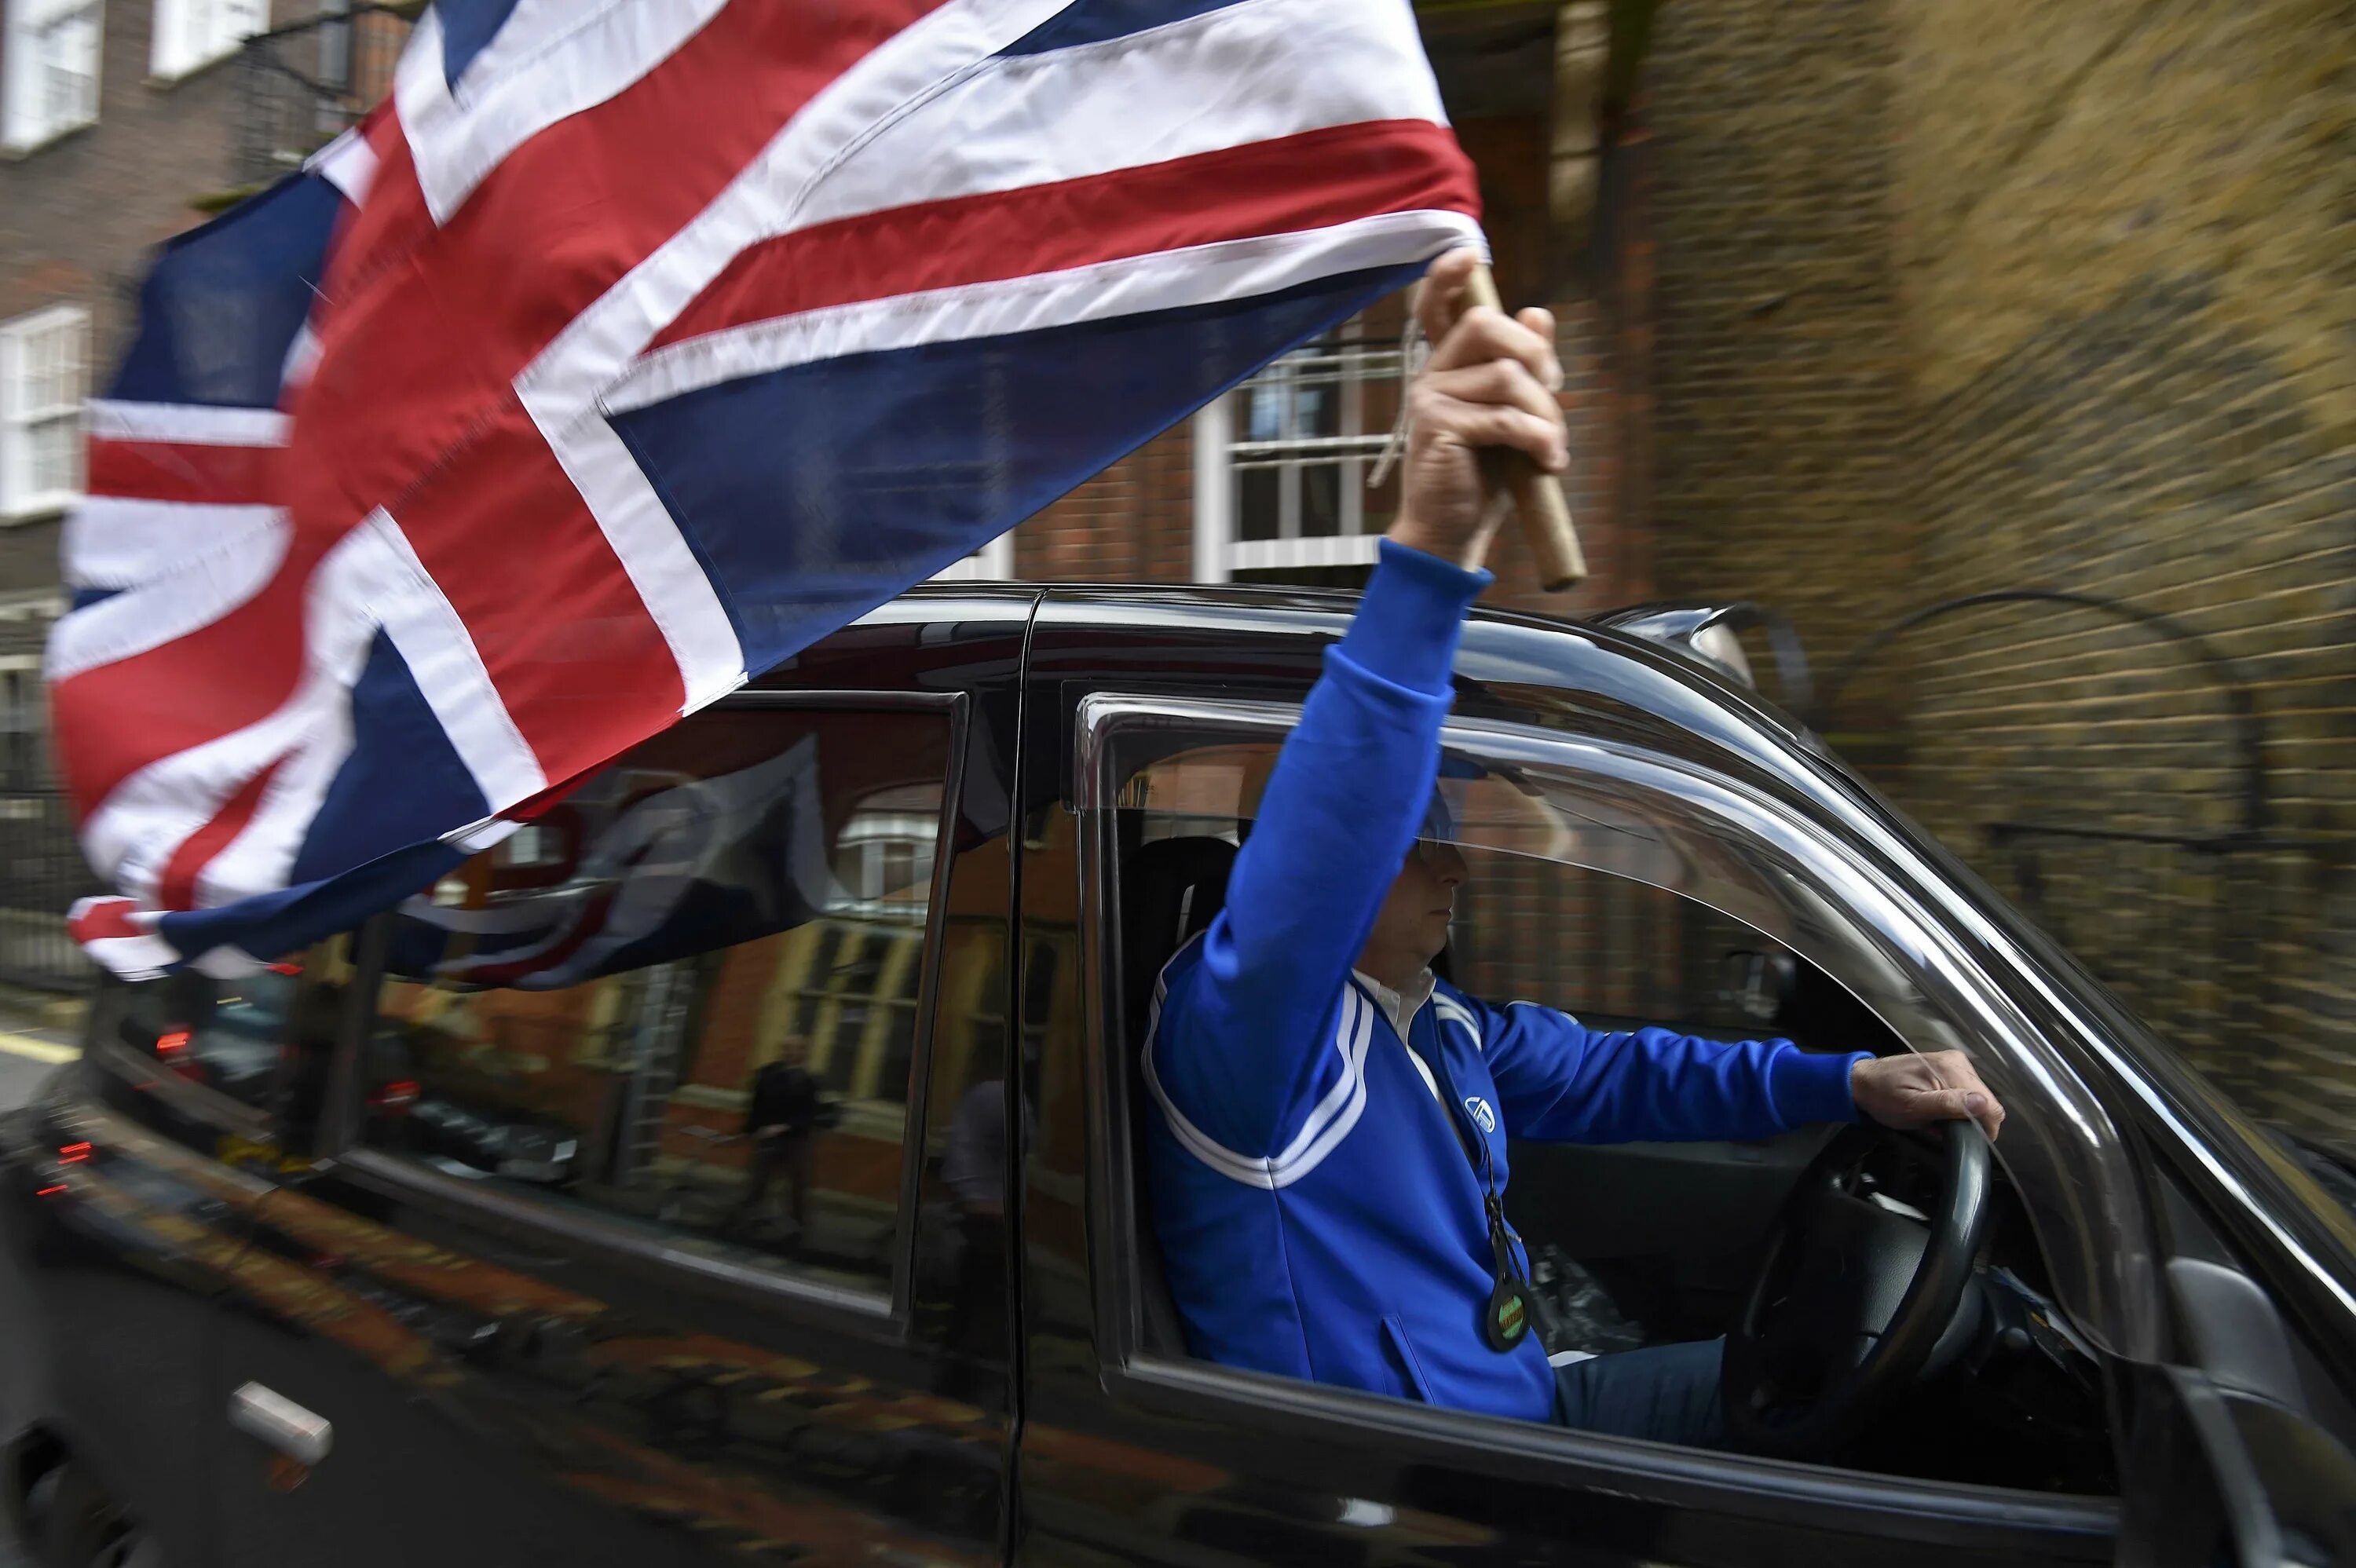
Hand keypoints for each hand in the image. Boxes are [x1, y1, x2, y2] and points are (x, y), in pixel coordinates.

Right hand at [1387, 248, 1567, 572]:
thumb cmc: (1482, 477)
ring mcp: (1429, 400)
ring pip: (1506, 375)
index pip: (1436, 307)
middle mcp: (1431, 375)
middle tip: (1553, 394)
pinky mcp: (1438, 428)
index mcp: (1447, 367)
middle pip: (1485, 325)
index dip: (1450, 276)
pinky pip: (1505, 416)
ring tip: (1551, 450)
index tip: (1470, 254)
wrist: (1451, 534)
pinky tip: (1547, 462)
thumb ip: (1523, 367)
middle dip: (1534, 354)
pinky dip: (1538, 439)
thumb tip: (1538, 312)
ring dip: (1545, 414)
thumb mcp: (1512, 415)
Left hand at [1850, 1050, 2005, 1141]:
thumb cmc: (1883, 1096)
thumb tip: (1983, 1104)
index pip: (1991, 1104)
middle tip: (1947, 1130)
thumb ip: (1948, 1105)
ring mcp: (1953, 1062)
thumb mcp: (1912, 1108)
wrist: (1862, 1081)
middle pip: (1987, 1100)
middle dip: (1973, 1120)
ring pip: (1978, 1097)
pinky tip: (1940, 1111)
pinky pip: (1966, 1091)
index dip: (1986, 1127)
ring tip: (1941, 1120)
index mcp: (1951, 1069)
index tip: (1971, 1140)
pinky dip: (1957, 1105)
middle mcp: (1957, 1061)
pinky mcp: (1948, 1067)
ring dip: (1964, 1113)